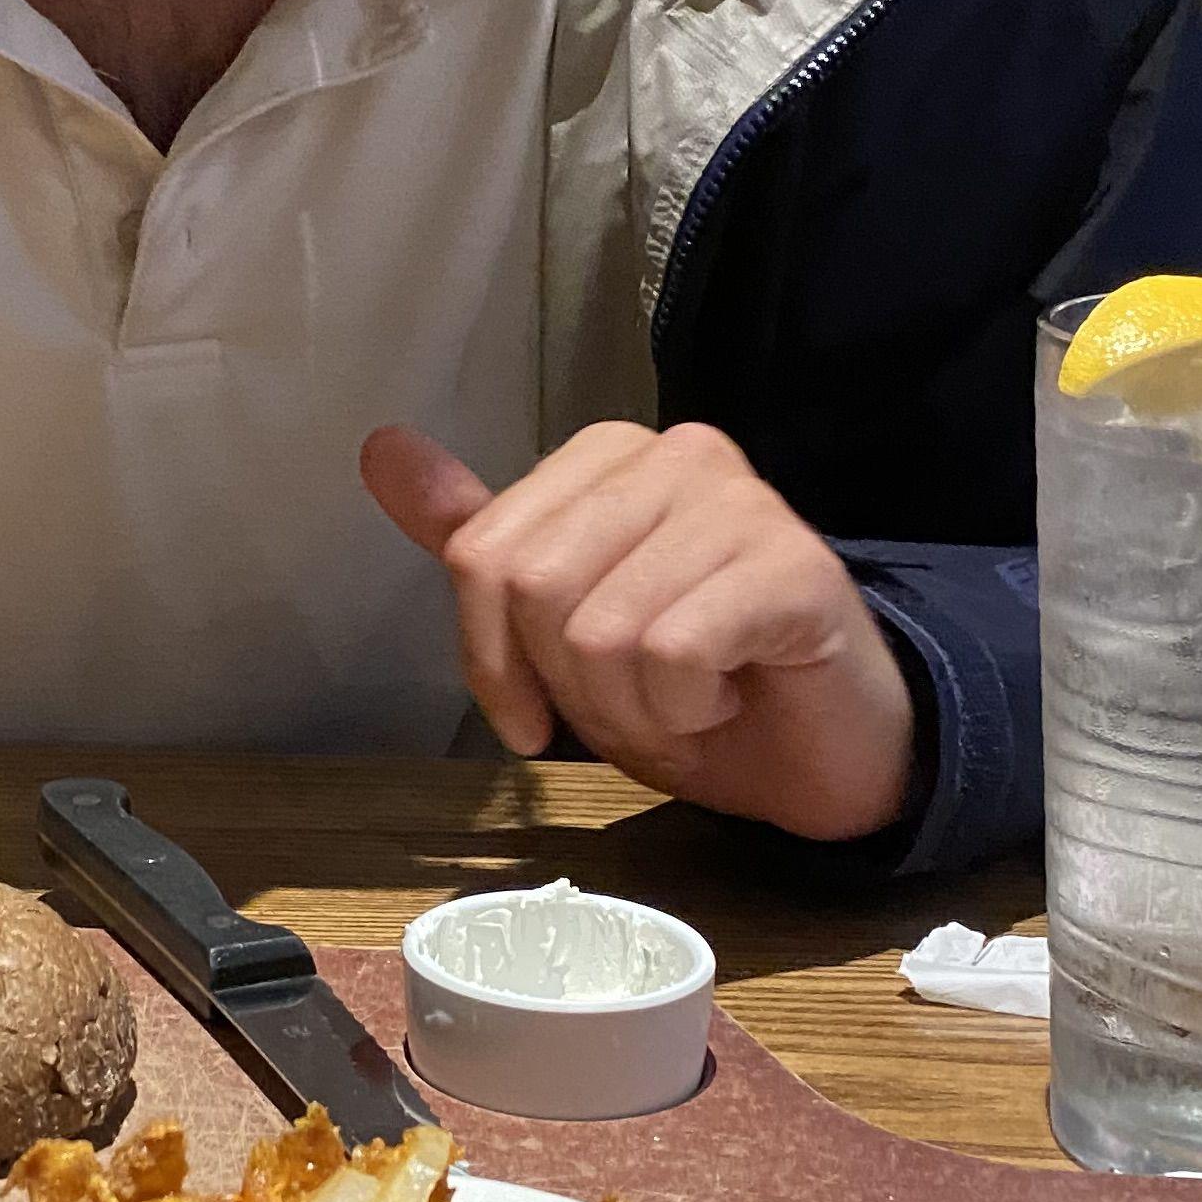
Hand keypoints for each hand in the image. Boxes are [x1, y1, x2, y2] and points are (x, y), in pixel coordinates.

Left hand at [360, 421, 917, 843]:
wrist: (820, 751)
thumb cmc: (692, 687)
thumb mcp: (557, 626)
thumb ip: (477, 538)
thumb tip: (381, 450)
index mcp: (609, 455)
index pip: (482, 553)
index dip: (493, 661)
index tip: (533, 717)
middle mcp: (676, 454)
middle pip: (535, 587)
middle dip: (571, 687)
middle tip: (637, 704)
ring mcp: (741, 502)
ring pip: (602, 631)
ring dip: (634, 709)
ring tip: (689, 703)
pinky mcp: (793, 565)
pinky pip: (674, 654)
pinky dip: (686, 710)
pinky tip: (727, 698)